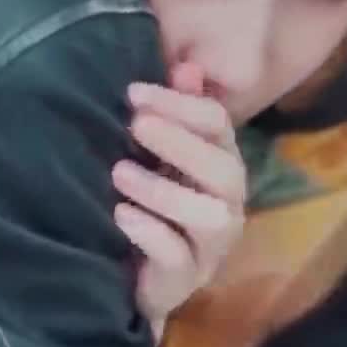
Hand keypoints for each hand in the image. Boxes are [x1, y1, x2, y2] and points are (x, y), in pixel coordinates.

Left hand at [112, 63, 245, 342]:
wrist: (133, 277)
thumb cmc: (151, 205)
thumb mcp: (160, 157)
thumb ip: (176, 113)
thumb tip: (187, 66)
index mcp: (221, 164)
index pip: (218, 124)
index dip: (180, 104)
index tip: (132, 93)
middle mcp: (227, 203)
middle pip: (225, 169)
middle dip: (181, 143)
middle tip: (135, 124)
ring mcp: (211, 246)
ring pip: (209, 217)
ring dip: (164, 191)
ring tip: (119, 172)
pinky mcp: (187, 280)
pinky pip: (179, 257)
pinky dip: (151, 233)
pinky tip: (121, 215)